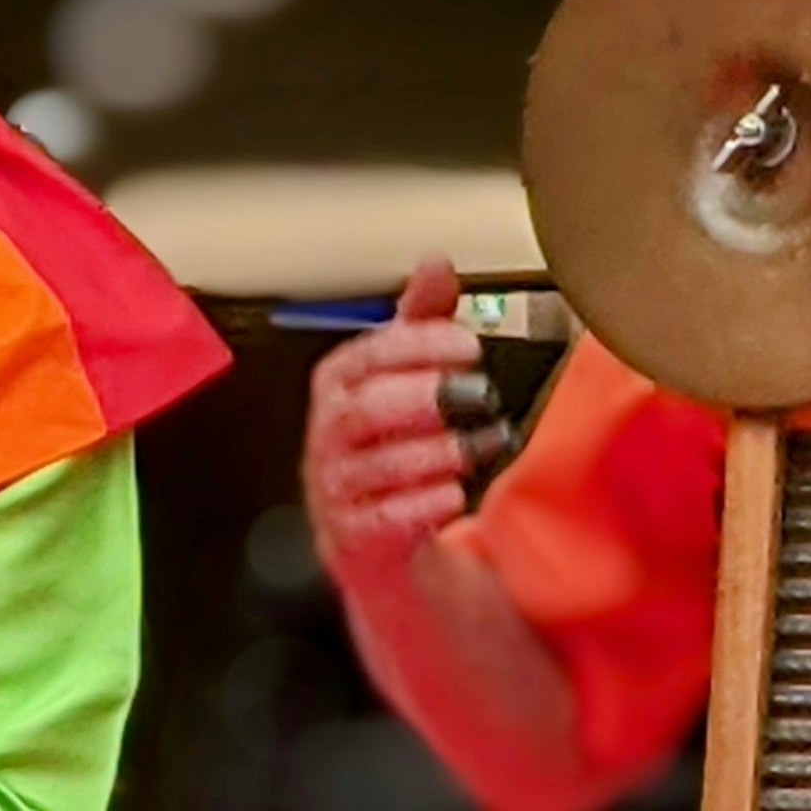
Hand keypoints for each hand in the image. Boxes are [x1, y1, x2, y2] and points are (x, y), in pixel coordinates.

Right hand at [301, 256, 492, 586]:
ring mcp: (336, 491)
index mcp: (337, 389)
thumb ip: (419, 327)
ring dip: (438, 452)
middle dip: (425, 397)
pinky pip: (387, 520)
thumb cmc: (391, 452)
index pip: (367, 356)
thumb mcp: (403, 382)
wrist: (380, 544)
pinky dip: (426, 504)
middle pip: (364, 409)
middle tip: (478, 393)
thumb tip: (435, 266)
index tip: (467, 345)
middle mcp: (329, 438)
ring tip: (481, 445)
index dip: (418, 347)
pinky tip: (456, 493)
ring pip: (380, 465)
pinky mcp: (354, 540)